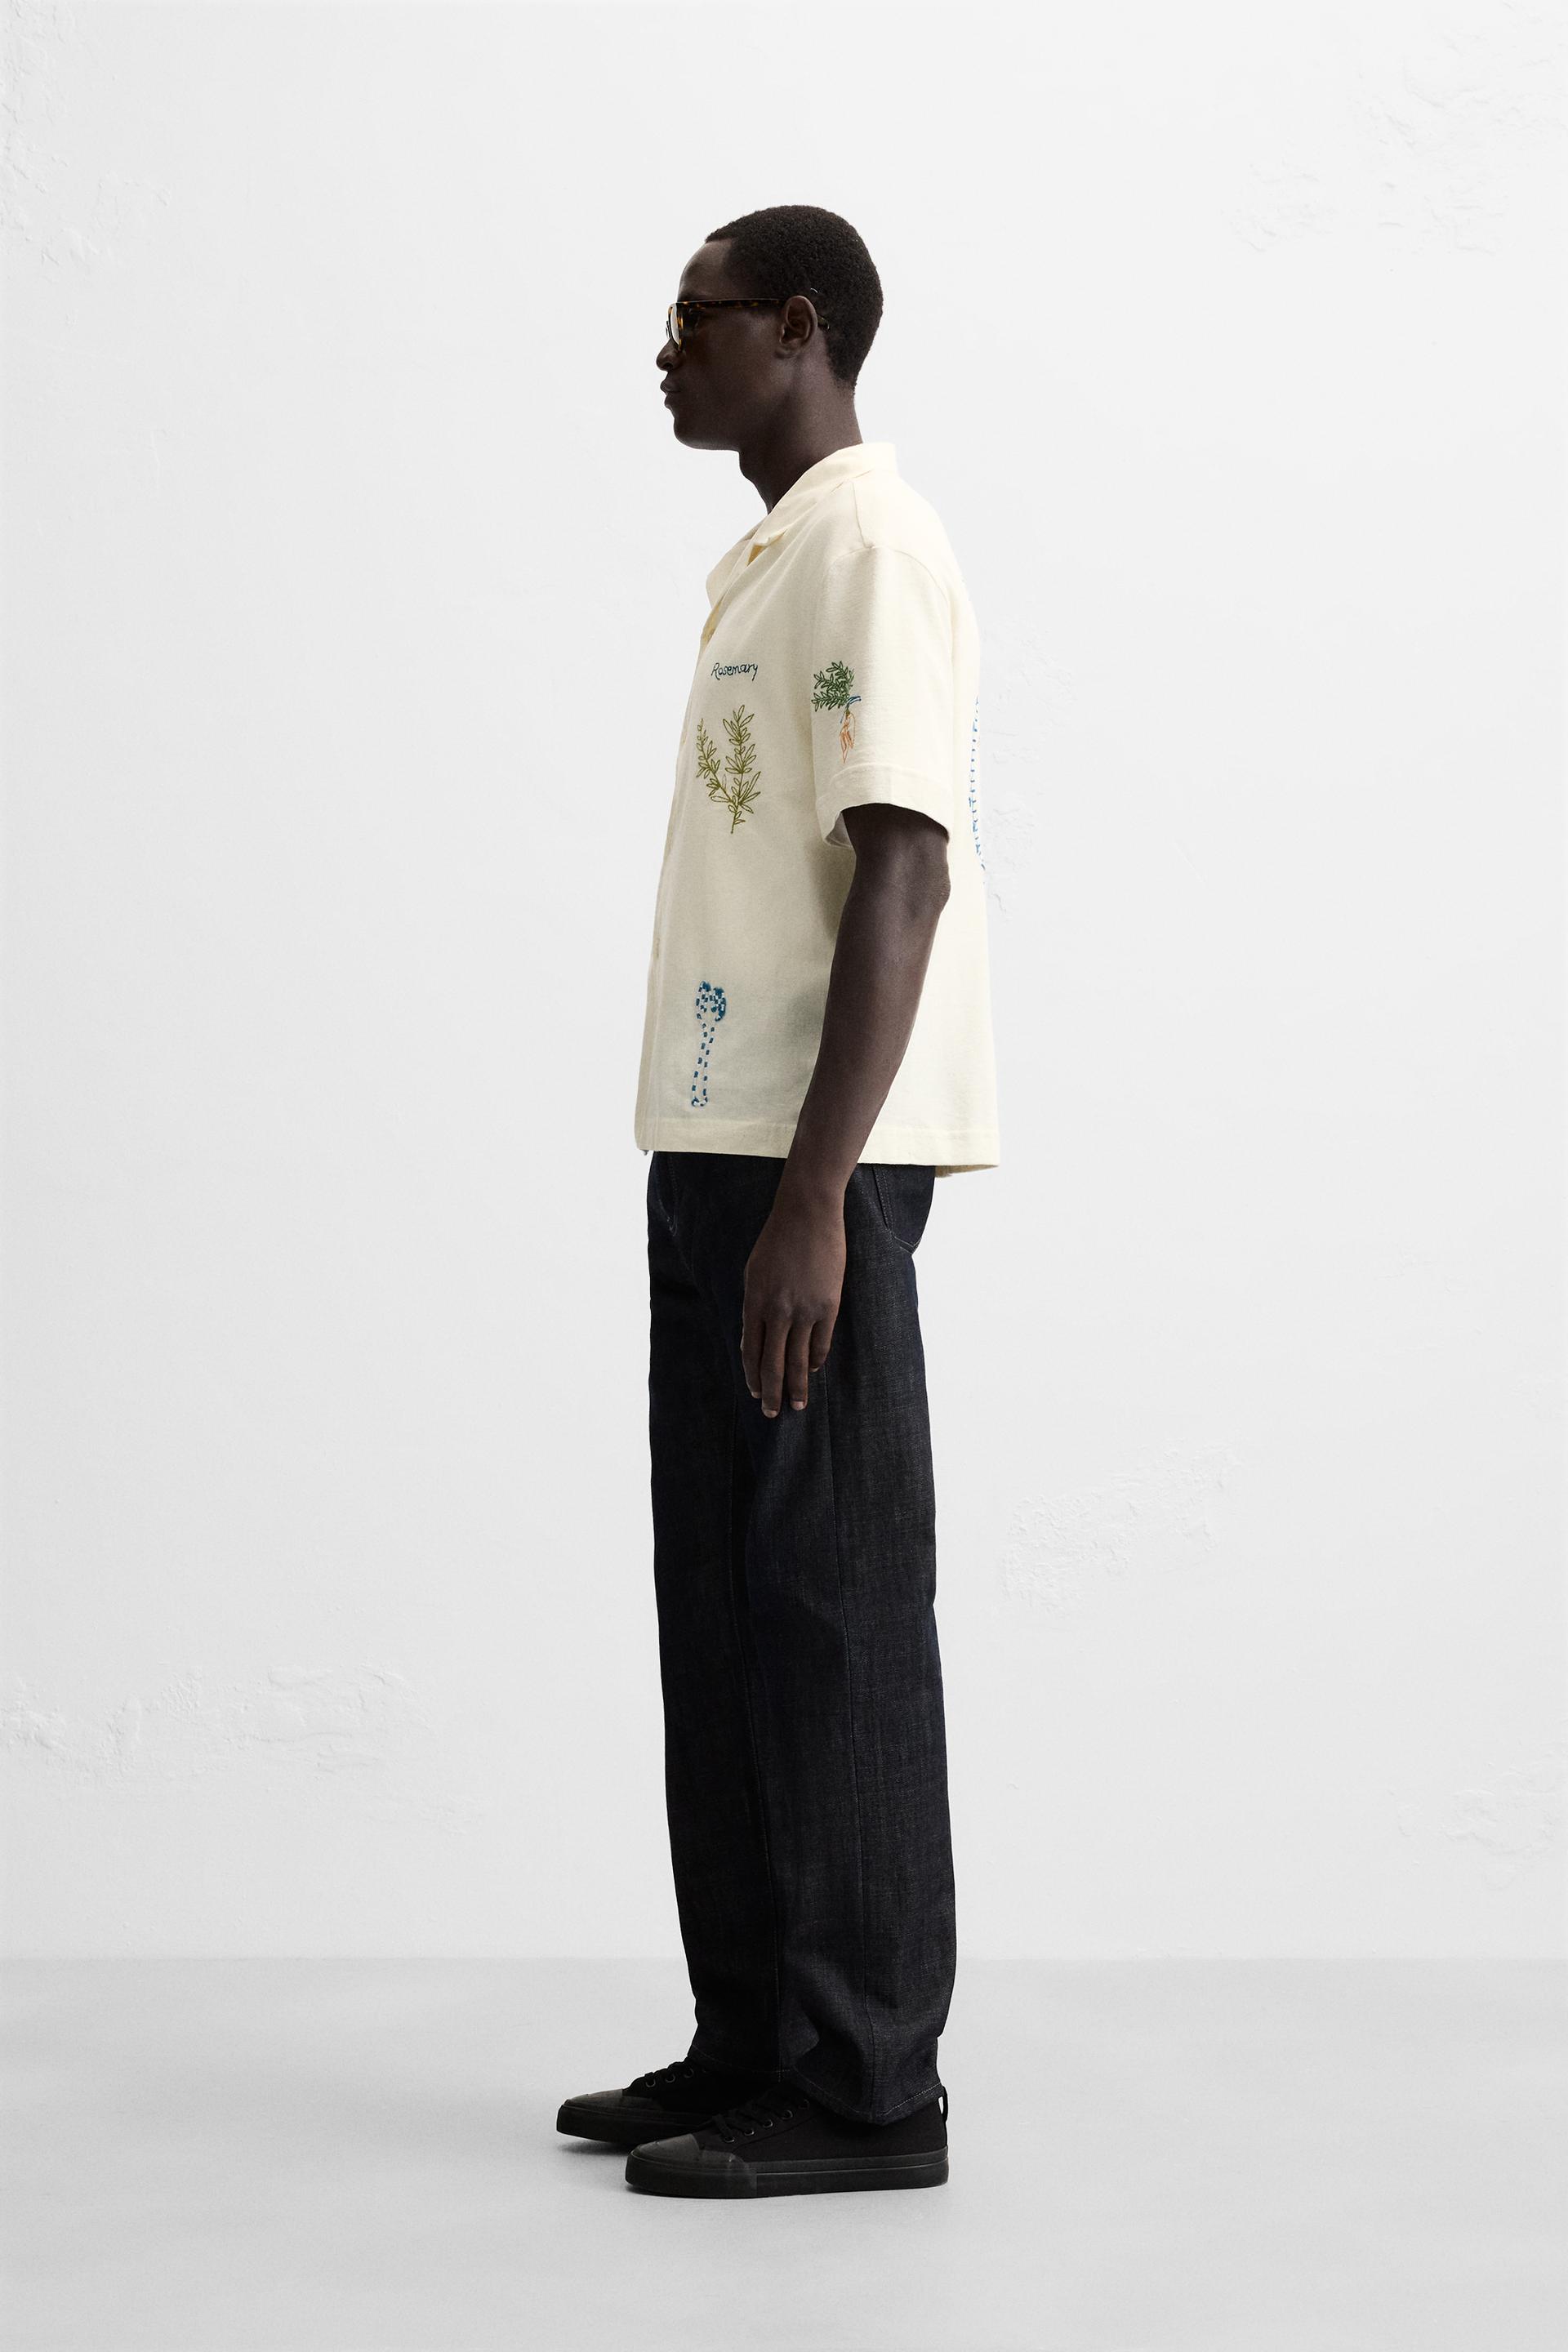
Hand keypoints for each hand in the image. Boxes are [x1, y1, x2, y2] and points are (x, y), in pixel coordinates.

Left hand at [740, 1185, 844, 1416]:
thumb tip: (754, 1340)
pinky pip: (822, 1341)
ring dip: (798, 1385)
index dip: (753, 1376)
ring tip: (797, 1405)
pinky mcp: (829, 1304)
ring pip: (800, 1359)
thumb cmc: (776, 1240)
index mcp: (755, 1302)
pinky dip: (817, 1359)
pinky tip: (814, 1369)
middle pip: (774, 1364)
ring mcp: (805, 1310)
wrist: (808, 1214)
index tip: (756, 1394)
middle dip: (773, 1393)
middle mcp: (778, 1311)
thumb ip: (753, 1307)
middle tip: (773, 1414)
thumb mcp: (753, 1272)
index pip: (752, 1352)